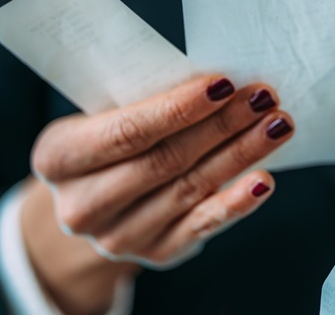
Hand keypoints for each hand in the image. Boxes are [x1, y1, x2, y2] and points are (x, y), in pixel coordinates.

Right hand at [22, 75, 292, 313]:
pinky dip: (236, 202)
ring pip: (190, 188)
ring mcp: (118, 236)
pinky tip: (263, 180)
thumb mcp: (105, 116)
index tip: (224, 83)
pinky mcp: (156, 252)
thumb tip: (220, 82)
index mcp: (58, 158)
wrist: (97, 202)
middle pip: (165, 160)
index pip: (126, 131)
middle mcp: (82, 205)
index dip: (178, 109)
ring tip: (276, 125)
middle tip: (264, 98)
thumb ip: (145, 102)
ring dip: (240, 154)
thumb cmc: (109, 142)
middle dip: (222, 125)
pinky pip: (202, 225)